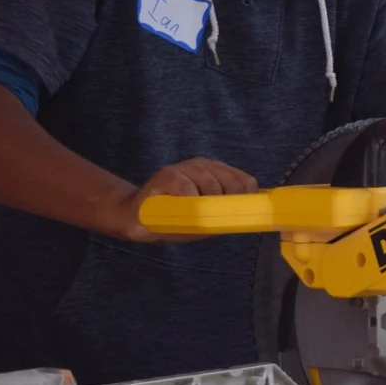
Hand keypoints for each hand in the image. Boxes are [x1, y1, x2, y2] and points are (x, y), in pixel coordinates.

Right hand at [101, 157, 259, 242]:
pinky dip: (189, 200)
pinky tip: (182, 207)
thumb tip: (247, 218)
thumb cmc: (175, 217)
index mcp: (217, 173)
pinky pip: (187, 187)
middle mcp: (203, 166)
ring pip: (211, 184)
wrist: (138, 219)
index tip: (241, 212)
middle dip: (228, 202)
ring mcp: (185, 167)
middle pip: (231, 182)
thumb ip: (224, 214)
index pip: (245, 181)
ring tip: (194, 213)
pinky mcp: (167, 173)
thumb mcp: (205, 218)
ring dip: (206, 204)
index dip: (247, 197)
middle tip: (215, 216)